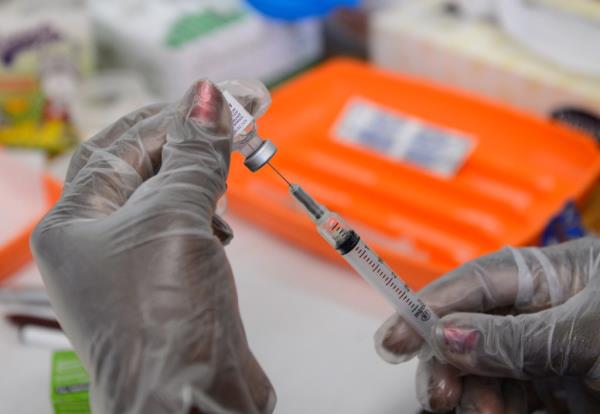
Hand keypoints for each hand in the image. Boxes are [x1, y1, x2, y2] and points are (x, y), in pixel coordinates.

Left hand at [31, 80, 275, 413]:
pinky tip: (224, 214)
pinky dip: (208, 211)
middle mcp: (97, 243)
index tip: (218, 97)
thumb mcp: (176, 217)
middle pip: (141, 169)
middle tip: (237, 119)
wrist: (191, 395)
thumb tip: (206, 97)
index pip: (118, 146)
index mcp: (74, 225)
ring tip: (233, 160)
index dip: (169, 117)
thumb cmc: (164, 312)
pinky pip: (186, 228)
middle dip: (189, 143)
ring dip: (201, 176)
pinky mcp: (171, 282)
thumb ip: (194, 155)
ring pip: (167, 198)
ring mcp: (134, 264)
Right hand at [374, 238, 599, 412]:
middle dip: (448, 362)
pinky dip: (493, 410)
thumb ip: (516, 338)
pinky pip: (509, 397)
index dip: (430, 306)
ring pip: (485, 369)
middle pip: (472, 329)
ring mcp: (551, 354)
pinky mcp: (557, 392)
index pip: (477, 281)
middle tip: (438, 394)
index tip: (395, 338)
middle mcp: (547, 310)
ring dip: (471, 395)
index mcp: (556, 275)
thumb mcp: (585, 334)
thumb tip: (447, 336)